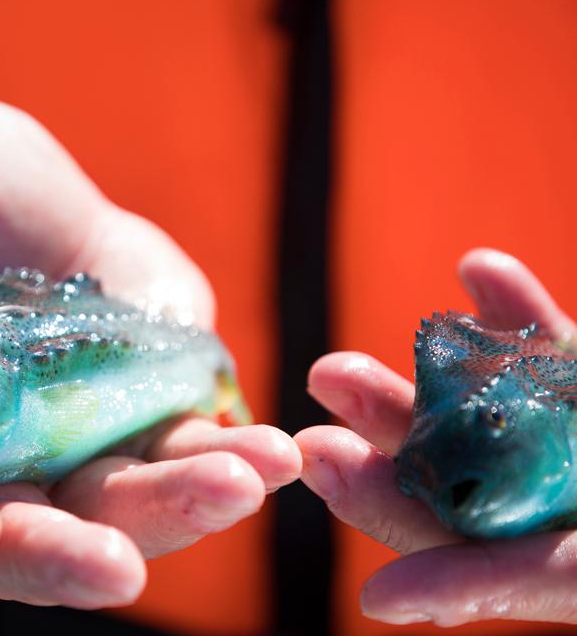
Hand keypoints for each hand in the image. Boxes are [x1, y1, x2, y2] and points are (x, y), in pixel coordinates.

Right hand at [0, 92, 300, 607]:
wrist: (8, 187)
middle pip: (8, 536)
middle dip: (59, 556)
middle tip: (118, 568)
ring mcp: (63, 435)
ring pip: (108, 507)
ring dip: (172, 511)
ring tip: (241, 480)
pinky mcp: (136, 406)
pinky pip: (177, 452)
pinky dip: (225, 459)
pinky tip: (274, 450)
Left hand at [299, 248, 576, 625]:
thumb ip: (496, 584)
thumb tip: (374, 601)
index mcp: (530, 554)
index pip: (435, 529)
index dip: (373, 495)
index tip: (317, 455)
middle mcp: (540, 495)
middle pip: (449, 456)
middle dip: (390, 414)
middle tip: (327, 376)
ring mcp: (570, 436)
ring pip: (495, 392)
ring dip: (445, 351)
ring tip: (402, 310)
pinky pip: (560, 347)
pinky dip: (524, 310)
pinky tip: (479, 267)